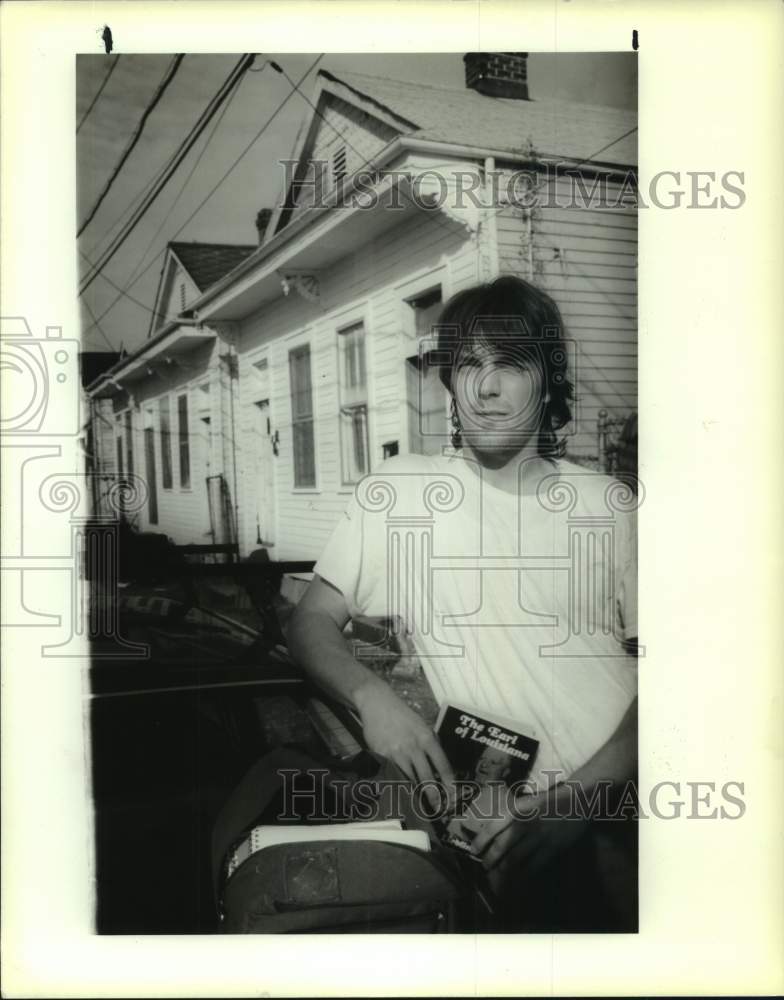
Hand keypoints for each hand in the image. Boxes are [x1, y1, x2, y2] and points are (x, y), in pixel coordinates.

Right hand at [355, 681, 454, 797]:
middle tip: (437, 808)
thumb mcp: (421, 726)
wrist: (378, 704)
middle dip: (433, 795)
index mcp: (427, 738)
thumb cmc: (402, 716)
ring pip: (409, 779)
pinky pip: (392, 775)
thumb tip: (439, 766)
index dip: (448, 782)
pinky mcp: (382, 755)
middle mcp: (414, 746)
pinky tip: (400, 794)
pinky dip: (397, 785)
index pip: (442, 764)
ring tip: (420, 806)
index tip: (452, 794)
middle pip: (426, 777)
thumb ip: (430, 743)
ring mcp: (397, 752)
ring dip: (415, 794)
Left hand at [461, 789, 587, 871]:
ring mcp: (539, 838)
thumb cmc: (547, 801)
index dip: (480, 842)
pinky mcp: (552, 849)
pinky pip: (533, 866)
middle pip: (501, 847)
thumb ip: (509, 815)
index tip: (473, 851)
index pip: (492, 828)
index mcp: (517, 810)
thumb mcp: (525, 802)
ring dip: (503, 871)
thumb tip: (490, 832)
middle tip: (484, 868)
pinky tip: (517, 880)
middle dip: (490, 860)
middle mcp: (525, 824)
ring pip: (515, 860)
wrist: (576, 801)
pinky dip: (523, 875)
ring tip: (496, 877)